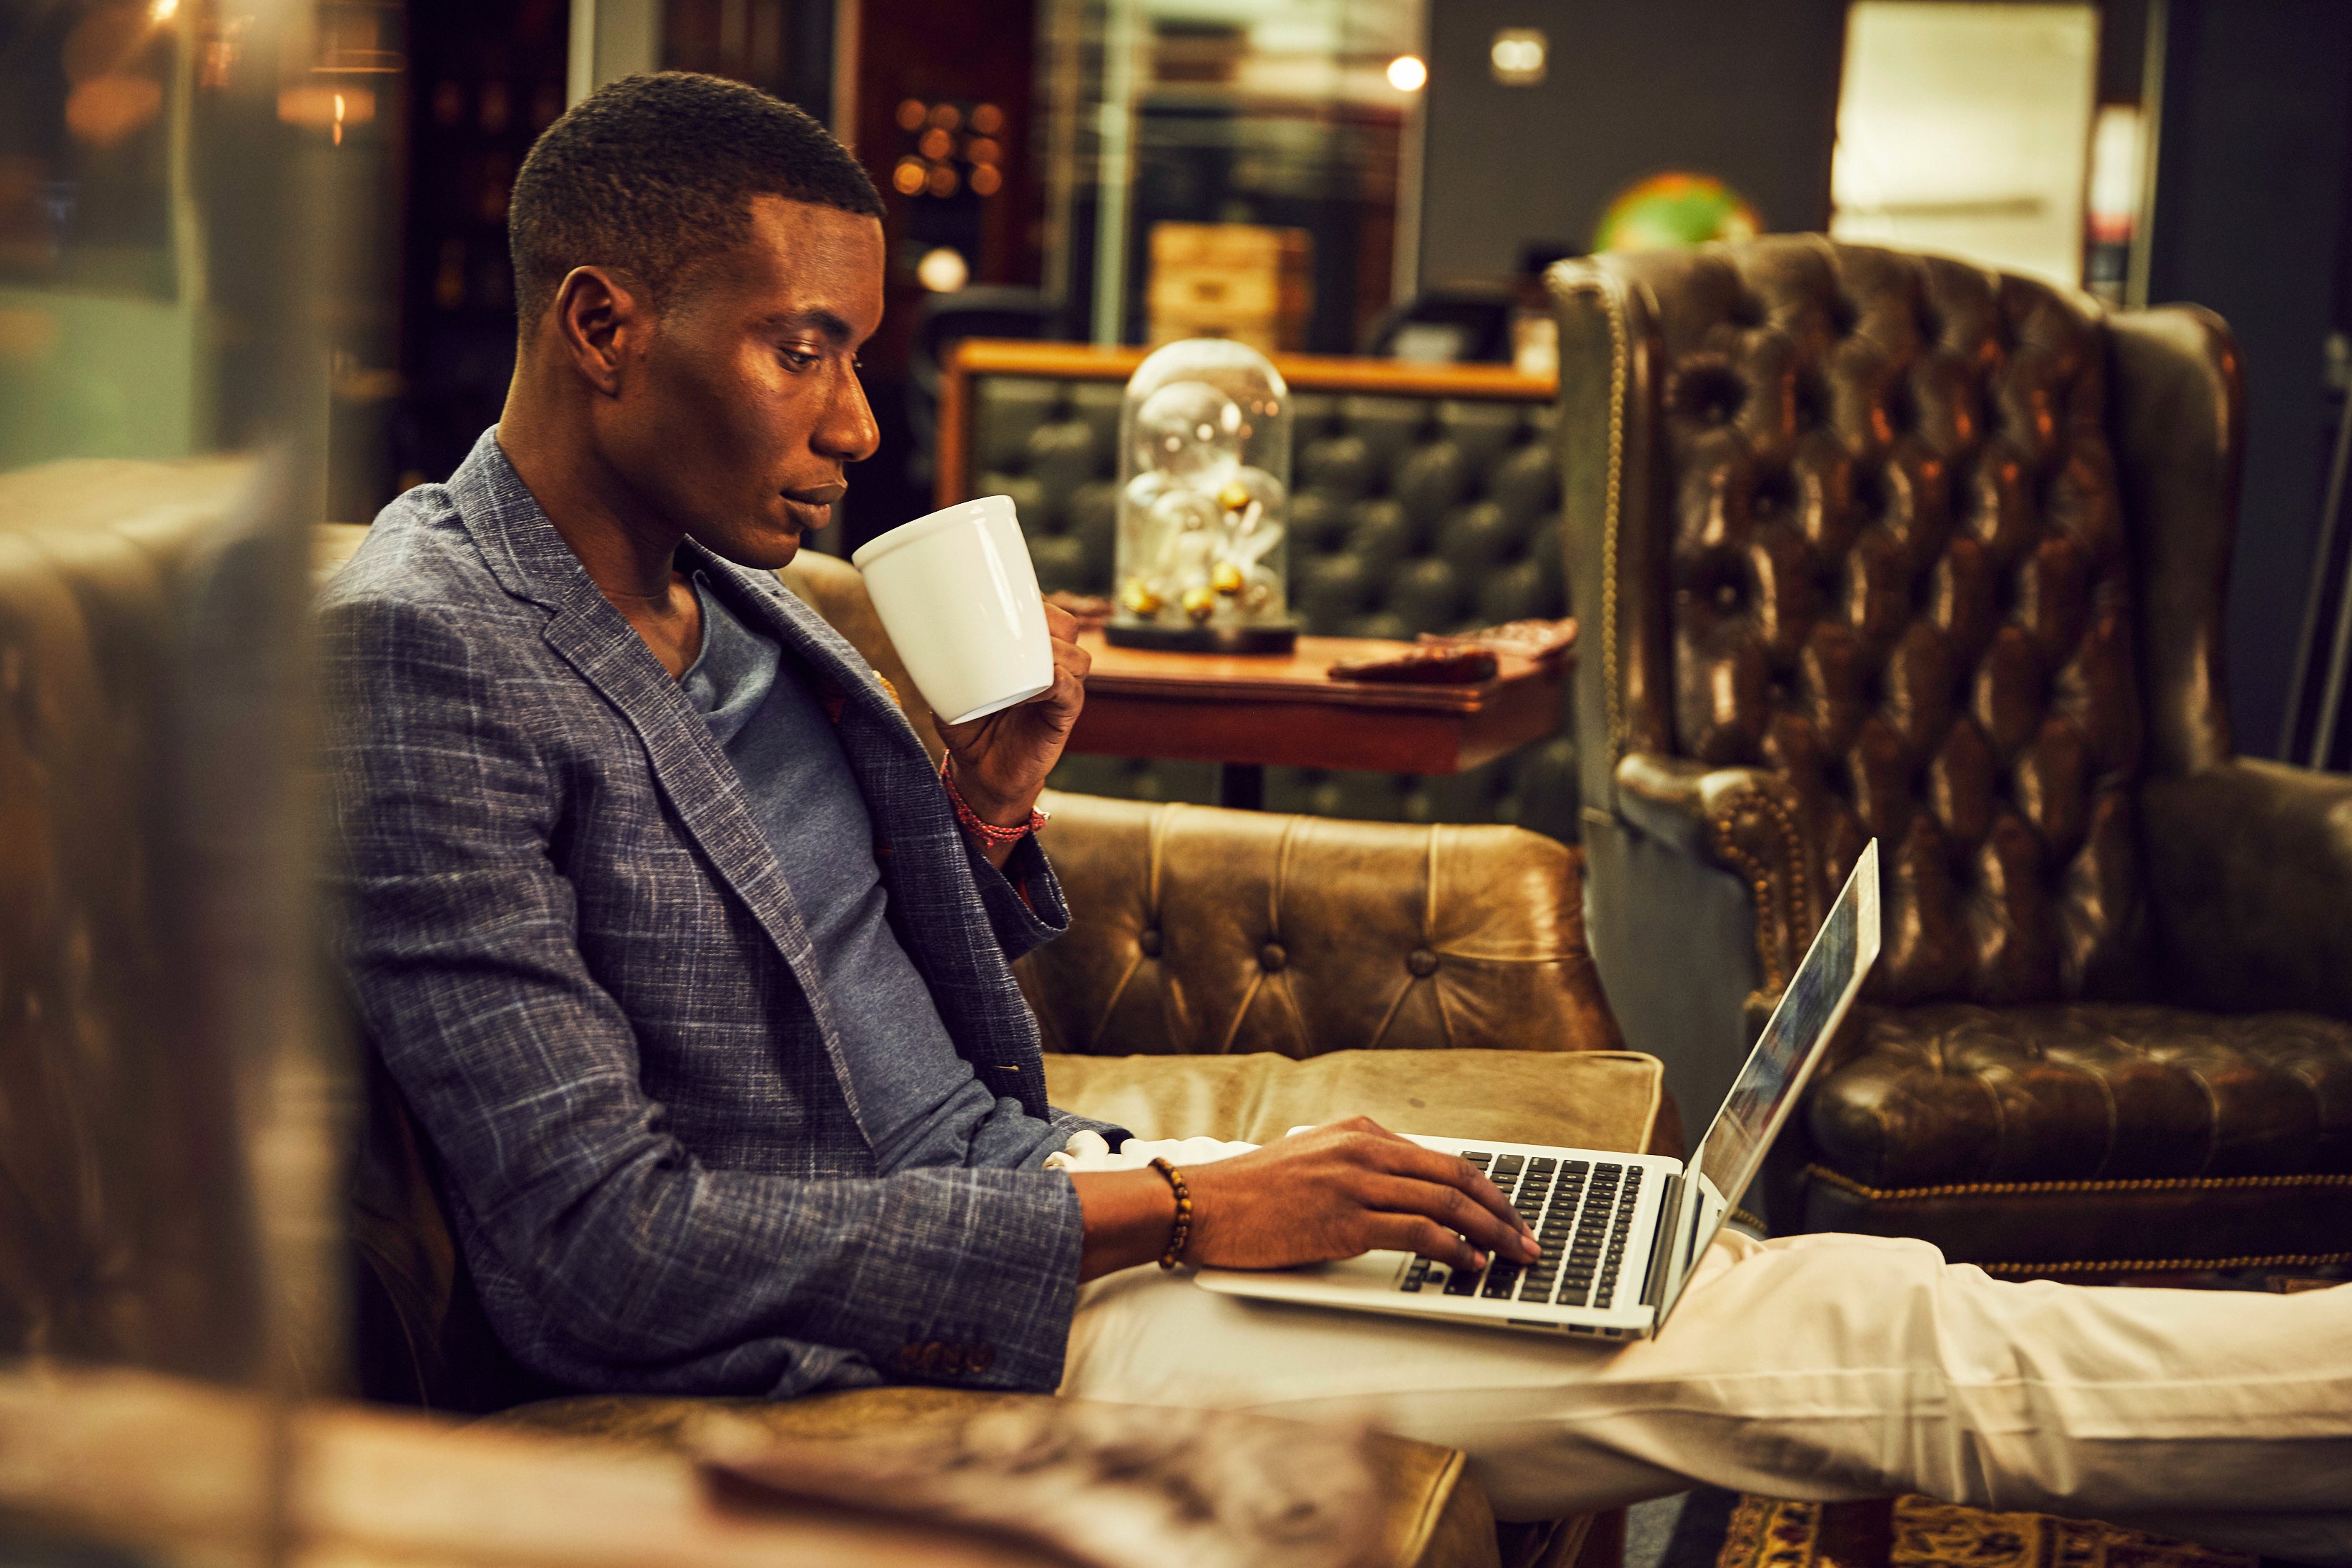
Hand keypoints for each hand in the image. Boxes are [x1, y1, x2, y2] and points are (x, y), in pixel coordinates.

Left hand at [937, 598, 1088, 856]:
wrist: (980, 772)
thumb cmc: (967, 725)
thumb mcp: (948, 687)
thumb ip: (944, 663)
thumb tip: (925, 635)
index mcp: (1026, 653)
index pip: (1042, 614)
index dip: (1033, 602)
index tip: (1006, 602)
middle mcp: (1049, 667)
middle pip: (1066, 628)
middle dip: (1047, 622)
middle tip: (1016, 630)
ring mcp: (1060, 692)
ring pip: (1077, 658)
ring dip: (1055, 653)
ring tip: (1025, 662)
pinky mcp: (1062, 718)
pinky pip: (1072, 693)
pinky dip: (1060, 684)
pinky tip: (1040, 685)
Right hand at [1070, 1116, 1537, 1279]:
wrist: (1199, 1204)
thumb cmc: (1248, 1193)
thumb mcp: (1310, 1160)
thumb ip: (1357, 1168)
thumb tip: (1406, 1197)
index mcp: (1357, 1131)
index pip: (1439, 1157)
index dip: (1484, 1187)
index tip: (1507, 1211)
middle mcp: (1362, 1149)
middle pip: (1455, 1176)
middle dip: (1501, 1210)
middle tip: (1528, 1237)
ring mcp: (1354, 1183)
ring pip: (1446, 1202)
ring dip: (1490, 1232)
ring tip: (1514, 1255)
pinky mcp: (1343, 1221)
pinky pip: (1417, 1232)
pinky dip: (1454, 1248)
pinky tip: (1471, 1264)